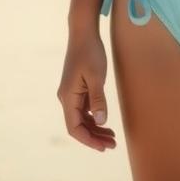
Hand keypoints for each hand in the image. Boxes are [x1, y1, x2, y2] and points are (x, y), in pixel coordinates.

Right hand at [56, 29, 116, 151]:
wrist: (83, 32)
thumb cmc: (90, 52)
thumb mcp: (96, 76)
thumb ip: (98, 100)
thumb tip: (100, 122)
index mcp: (68, 97)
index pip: (74, 128)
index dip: (88, 140)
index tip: (104, 147)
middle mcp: (66, 97)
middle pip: (78, 125)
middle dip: (94, 137)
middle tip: (113, 144)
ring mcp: (71, 93)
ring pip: (81, 118)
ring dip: (95, 128)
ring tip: (112, 137)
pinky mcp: (76, 88)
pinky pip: (83, 109)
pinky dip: (94, 118)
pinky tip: (105, 122)